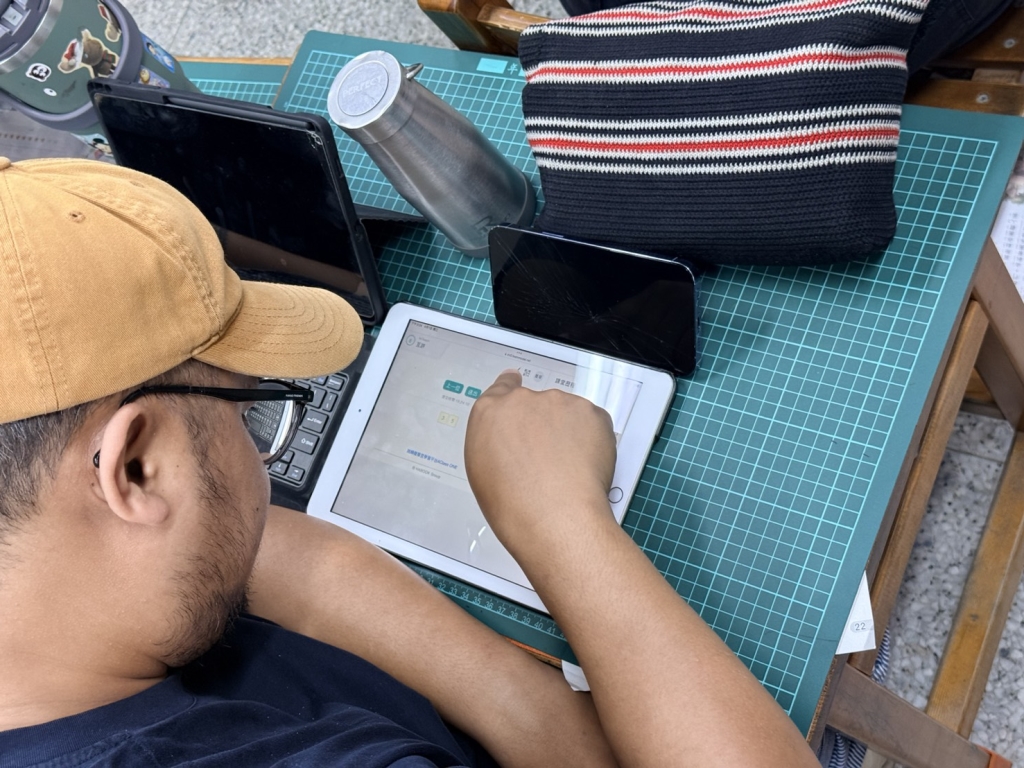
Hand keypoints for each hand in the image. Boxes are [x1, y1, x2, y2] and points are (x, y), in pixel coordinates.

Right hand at [464, 369, 615, 559]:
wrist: (554, 515)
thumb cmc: (515, 505)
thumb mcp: (483, 472)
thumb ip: (495, 442)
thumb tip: (508, 442)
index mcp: (489, 413)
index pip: (501, 388)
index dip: (512, 390)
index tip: (517, 386)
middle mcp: (523, 401)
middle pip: (538, 404)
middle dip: (544, 425)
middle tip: (548, 458)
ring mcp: (558, 403)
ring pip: (567, 413)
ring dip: (569, 432)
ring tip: (566, 469)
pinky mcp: (590, 412)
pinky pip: (593, 421)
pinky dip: (592, 439)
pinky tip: (583, 466)